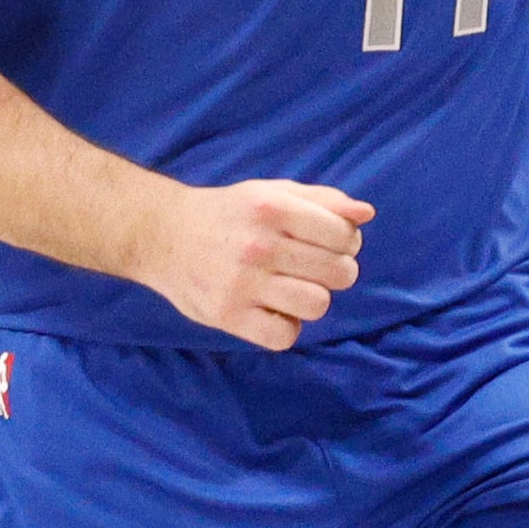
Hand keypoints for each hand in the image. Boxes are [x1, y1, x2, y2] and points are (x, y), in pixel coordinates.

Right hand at [135, 180, 369, 351]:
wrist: (162, 235)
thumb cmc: (229, 214)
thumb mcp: (271, 192)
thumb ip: (322, 200)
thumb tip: (366, 213)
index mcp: (273, 207)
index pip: (345, 236)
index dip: (347, 242)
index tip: (328, 244)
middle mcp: (259, 244)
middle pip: (339, 272)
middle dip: (335, 271)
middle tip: (311, 268)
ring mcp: (243, 282)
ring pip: (317, 304)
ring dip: (312, 299)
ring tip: (293, 289)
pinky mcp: (228, 315)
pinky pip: (285, 336)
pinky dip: (286, 327)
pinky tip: (273, 310)